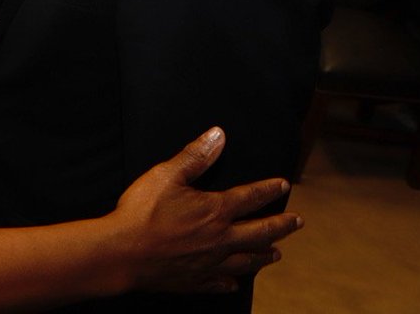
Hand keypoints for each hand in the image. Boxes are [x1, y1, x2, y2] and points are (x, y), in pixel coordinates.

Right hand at [111, 127, 301, 294]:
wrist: (123, 253)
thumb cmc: (142, 212)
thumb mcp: (166, 175)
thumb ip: (195, 157)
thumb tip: (218, 136)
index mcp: (215, 211)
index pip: (250, 197)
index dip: (268, 189)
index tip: (283, 185)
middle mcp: (220, 239)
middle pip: (259, 232)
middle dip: (281, 226)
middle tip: (297, 222)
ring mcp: (209, 263)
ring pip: (246, 260)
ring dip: (264, 256)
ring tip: (276, 254)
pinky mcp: (194, 281)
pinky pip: (220, 283)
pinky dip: (231, 282)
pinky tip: (234, 282)